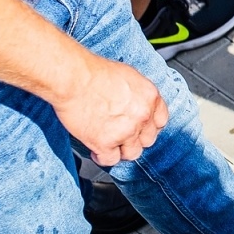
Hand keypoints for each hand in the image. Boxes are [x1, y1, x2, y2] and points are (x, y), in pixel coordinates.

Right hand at [52, 56, 168, 165]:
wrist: (73, 78)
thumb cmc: (93, 72)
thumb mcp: (127, 76)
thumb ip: (137, 95)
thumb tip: (135, 105)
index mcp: (150, 97)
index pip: (160, 121)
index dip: (148, 126)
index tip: (140, 128)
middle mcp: (142, 115)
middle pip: (147, 139)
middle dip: (134, 139)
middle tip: (121, 135)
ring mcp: (126, 131)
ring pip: (132, 153)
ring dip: (120, 150)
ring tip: (108, 143)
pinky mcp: (105, 143)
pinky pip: (110, 160)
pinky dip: (102, 158)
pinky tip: (96, 150)